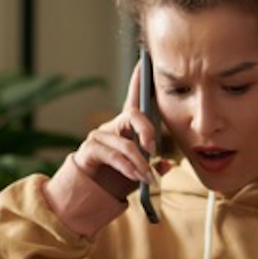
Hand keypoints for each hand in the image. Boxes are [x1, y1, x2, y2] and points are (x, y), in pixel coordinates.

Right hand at [43, 61, 175, 236]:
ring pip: (125, 143)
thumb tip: (167, 164)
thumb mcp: (141, 171)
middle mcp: (112, 126)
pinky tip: (135, 177)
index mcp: (127, 128)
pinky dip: (128, 167)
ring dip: (140, 163)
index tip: (145, 63)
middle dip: (146, 130)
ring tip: (148, 178)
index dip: (138, 80)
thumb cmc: (118, 178)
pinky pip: (113, 155)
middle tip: (154, 148)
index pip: (134, 99)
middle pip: (133, 115)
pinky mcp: (90, 149)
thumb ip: (155, 165)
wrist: (92, 194)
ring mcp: (99, 136)